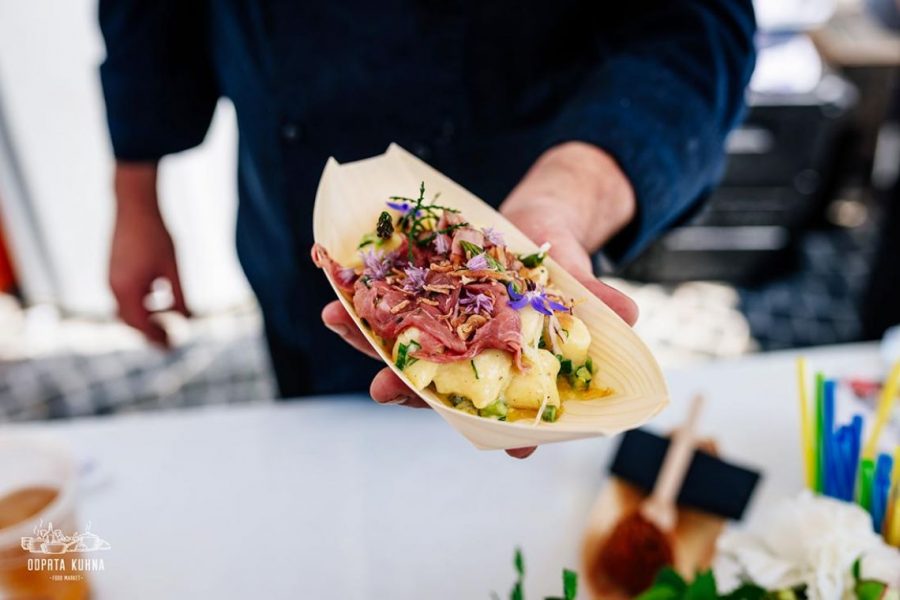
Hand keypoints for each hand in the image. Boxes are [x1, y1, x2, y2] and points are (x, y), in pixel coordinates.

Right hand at [108, 161, 188, 347]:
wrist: (135, 206)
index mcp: (127, 290)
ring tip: (167, 317)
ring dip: (145, 316)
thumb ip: (180, 296)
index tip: (172, 347)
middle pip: (130, 321)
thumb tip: (187, 320)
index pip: (141, 326)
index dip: (157, 339)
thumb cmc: (156, 236)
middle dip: (149, 332)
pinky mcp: (113, 269)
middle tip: (169, 339)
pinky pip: (124, 295)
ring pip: (126, 308)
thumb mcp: (173, 269)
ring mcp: (110, 278)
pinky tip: (158, 296)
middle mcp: (114, 287)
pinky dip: (140, 302)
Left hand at [322, 142, 638, 458]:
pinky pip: (389, 303)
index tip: (513, 448)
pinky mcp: (424, 299)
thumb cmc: (561, 262)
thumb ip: (595, 301)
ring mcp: (444, 329)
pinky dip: (361, 298)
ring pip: (403, 345)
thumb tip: (630, 317)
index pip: (509, 406)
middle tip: (384, 390)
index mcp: (512, 363)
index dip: (511, 429)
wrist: (536, 222)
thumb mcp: (578, 277)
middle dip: (411, 388)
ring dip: (368, 338)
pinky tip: (334, 287)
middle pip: (439, 383)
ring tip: (335, 319)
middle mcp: (472, 355)